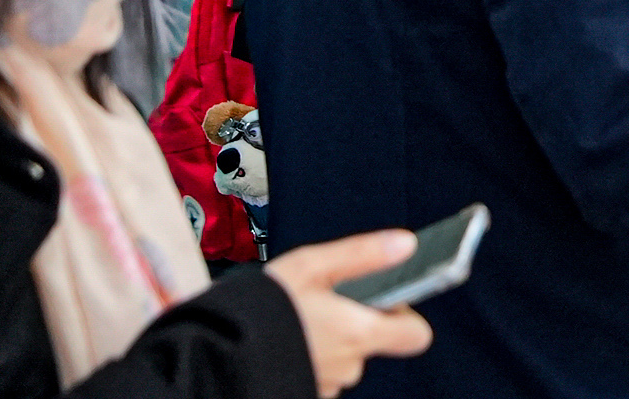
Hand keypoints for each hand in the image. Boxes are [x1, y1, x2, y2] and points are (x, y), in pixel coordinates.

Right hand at [264, 232, 436, 396]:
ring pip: (340, 360)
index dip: (404, 315)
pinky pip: (315, 374)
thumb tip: (406, 244)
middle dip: (353, 325)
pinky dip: (304, 360)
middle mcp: (348, 366)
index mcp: (359, 333)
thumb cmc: (261, 309)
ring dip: (325, 344)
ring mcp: (325, 385)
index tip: (381, 300)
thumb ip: (363, 254)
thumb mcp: (312, 265)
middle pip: (371, 343)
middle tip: (320, 305)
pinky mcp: (302, 394)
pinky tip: (281, 345)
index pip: (416, 334)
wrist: (212, 352)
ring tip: (294, 323)